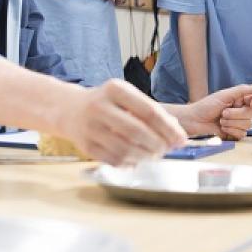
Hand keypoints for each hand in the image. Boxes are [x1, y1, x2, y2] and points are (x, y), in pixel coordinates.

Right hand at [55, 79, 186, 165]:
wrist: (69, 109)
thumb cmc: (107, 103)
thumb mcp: (125, 96)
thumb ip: (150, 110)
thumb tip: (176, 132)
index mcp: (115, 89)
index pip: (150, 111)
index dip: (169, 128)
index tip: (181, 140)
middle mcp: (100, 106)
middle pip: (138, 132)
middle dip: (158, 144)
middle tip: (167, 150)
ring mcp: (91, 127)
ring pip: (126, 149)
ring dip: (146, 156)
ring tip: (154, 155)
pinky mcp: (86, 146)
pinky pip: (115, 159)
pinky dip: (131, 162)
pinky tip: (137, 159)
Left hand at [176, 83, 251, 139]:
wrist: (194, 121)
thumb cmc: (205, 106)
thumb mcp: (224, 96)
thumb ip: (242, 90)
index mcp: (239, 100)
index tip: (251, 104)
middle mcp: (240, 111)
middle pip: (251, 114)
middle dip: (236, 115)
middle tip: (223, 113)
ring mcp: (238, 123)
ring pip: (248, 125)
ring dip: (232, 123)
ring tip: (221, 121)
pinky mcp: (234, 134)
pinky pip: (242, 134)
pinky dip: (232, 131)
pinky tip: (222, 129)